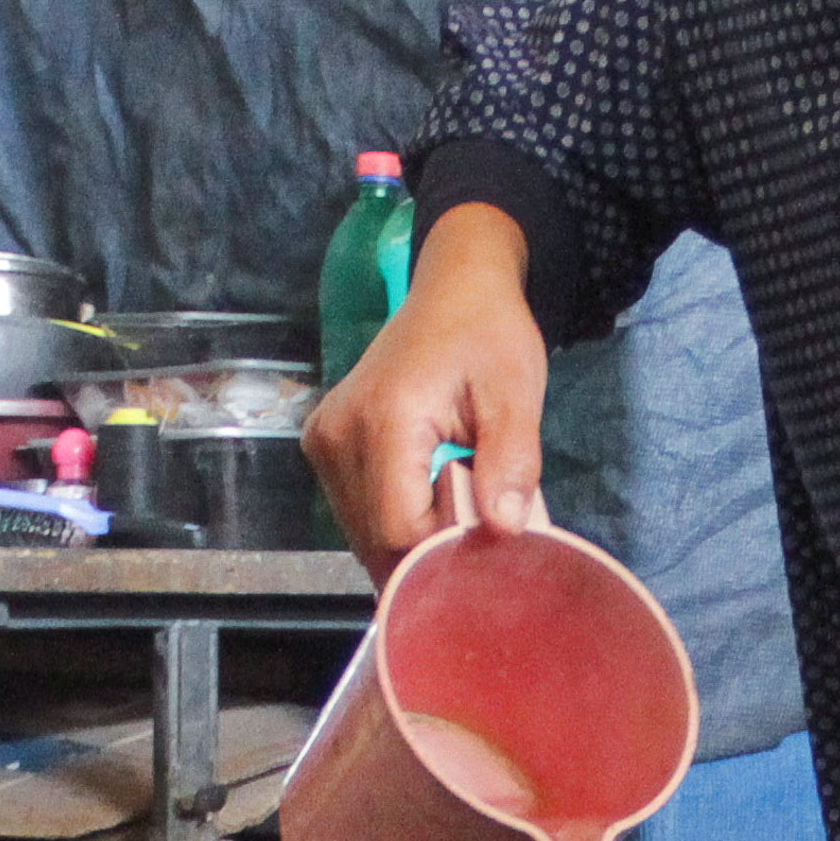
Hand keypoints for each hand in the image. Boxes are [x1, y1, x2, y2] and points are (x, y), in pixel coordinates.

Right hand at [301, 206, 548, 576]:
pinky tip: (426, 494)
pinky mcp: (322, 447)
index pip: (399, 530)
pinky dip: (393, 521)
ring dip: (411, 540)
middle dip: (430, 551)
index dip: (446, 551)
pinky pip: (356, 513)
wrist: (453, 289)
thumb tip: (504, 529)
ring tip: (453, 502)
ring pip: (362, 535)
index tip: (488, 533)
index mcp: (383, 419)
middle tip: (476, 523)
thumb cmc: (488, 335)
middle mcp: (337, 435)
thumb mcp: (516, 392)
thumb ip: (511, 461)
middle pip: (375, 541)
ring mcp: (322, 443)